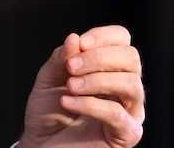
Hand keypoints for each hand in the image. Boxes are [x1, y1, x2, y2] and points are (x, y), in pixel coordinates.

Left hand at [19, 25, 144, 147]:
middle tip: (70, 68)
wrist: (42, 145)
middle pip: (131, 58)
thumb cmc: (48, 113)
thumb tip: (74, 38)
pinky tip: (68, 102)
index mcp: (109, 68)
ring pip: (131, 83)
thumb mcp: (48, 80)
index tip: (80, 43)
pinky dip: (90, 104)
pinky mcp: (127, 134)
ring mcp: (130, 110)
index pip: (122, 40)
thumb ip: (61, 59)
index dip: (104, 36)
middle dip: (99, 58)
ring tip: (70, 86)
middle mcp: (125, 87)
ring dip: (97, 80)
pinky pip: (117, 113)